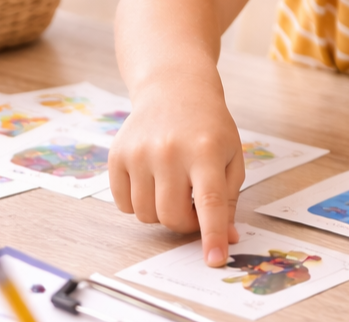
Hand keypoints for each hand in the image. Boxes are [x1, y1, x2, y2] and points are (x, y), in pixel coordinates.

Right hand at [108, 71, 244, 266]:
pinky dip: (137, 203)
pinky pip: (123, 204)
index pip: (209, 201)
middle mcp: (169, 150)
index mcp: (206, 150)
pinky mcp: (117, 154)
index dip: (212, 235)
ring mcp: (140, 151)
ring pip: (146, 215)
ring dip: (161, 212)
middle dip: (185, 223)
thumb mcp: (230, 155)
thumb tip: (226, 239)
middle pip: (172, 216)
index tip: (215, 261)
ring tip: (172, 187)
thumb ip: (229, 199)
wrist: (174, 88)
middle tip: (192, 206)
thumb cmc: (208, 126)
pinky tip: (150, 180)